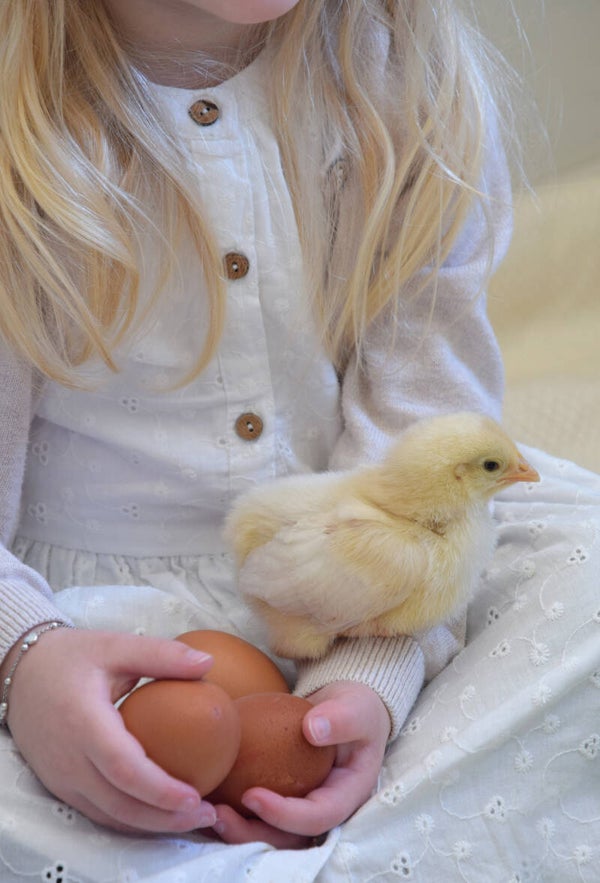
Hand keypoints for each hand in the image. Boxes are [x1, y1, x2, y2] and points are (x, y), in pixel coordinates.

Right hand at [3, 626, 217, 832]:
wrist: (21, 673)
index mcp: (82, 721)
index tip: (195, 796)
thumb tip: (208, 663)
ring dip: (151, 824)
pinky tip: (161, 814)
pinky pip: (97, 811)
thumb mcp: (116, 645)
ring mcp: (61, 777)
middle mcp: (68, 758)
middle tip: (207, 814)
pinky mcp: (60, 785)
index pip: (122, 767)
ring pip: (108, 815)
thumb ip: (162, 654)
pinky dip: (130, 819)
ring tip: (192, 819)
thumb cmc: (72, 656)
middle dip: (164, 818)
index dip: (159, 788)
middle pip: (118, 803)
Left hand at [211, 680, 390, 847]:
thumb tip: (312, 729)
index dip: (285, 815)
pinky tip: (210, 793)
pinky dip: (235, 807)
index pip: (318, 816)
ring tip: (208, 810)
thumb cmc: (354, 707)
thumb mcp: (356, 706)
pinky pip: (260, 811)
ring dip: (239, 828)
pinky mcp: (286, 796)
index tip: (251, 796)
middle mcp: (326, 808)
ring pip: (271, 831)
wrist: (345, 710)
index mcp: (348, 794)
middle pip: (290, 837)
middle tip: (218, 815)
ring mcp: (305, 806)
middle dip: (253, 833)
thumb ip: (341, 717)